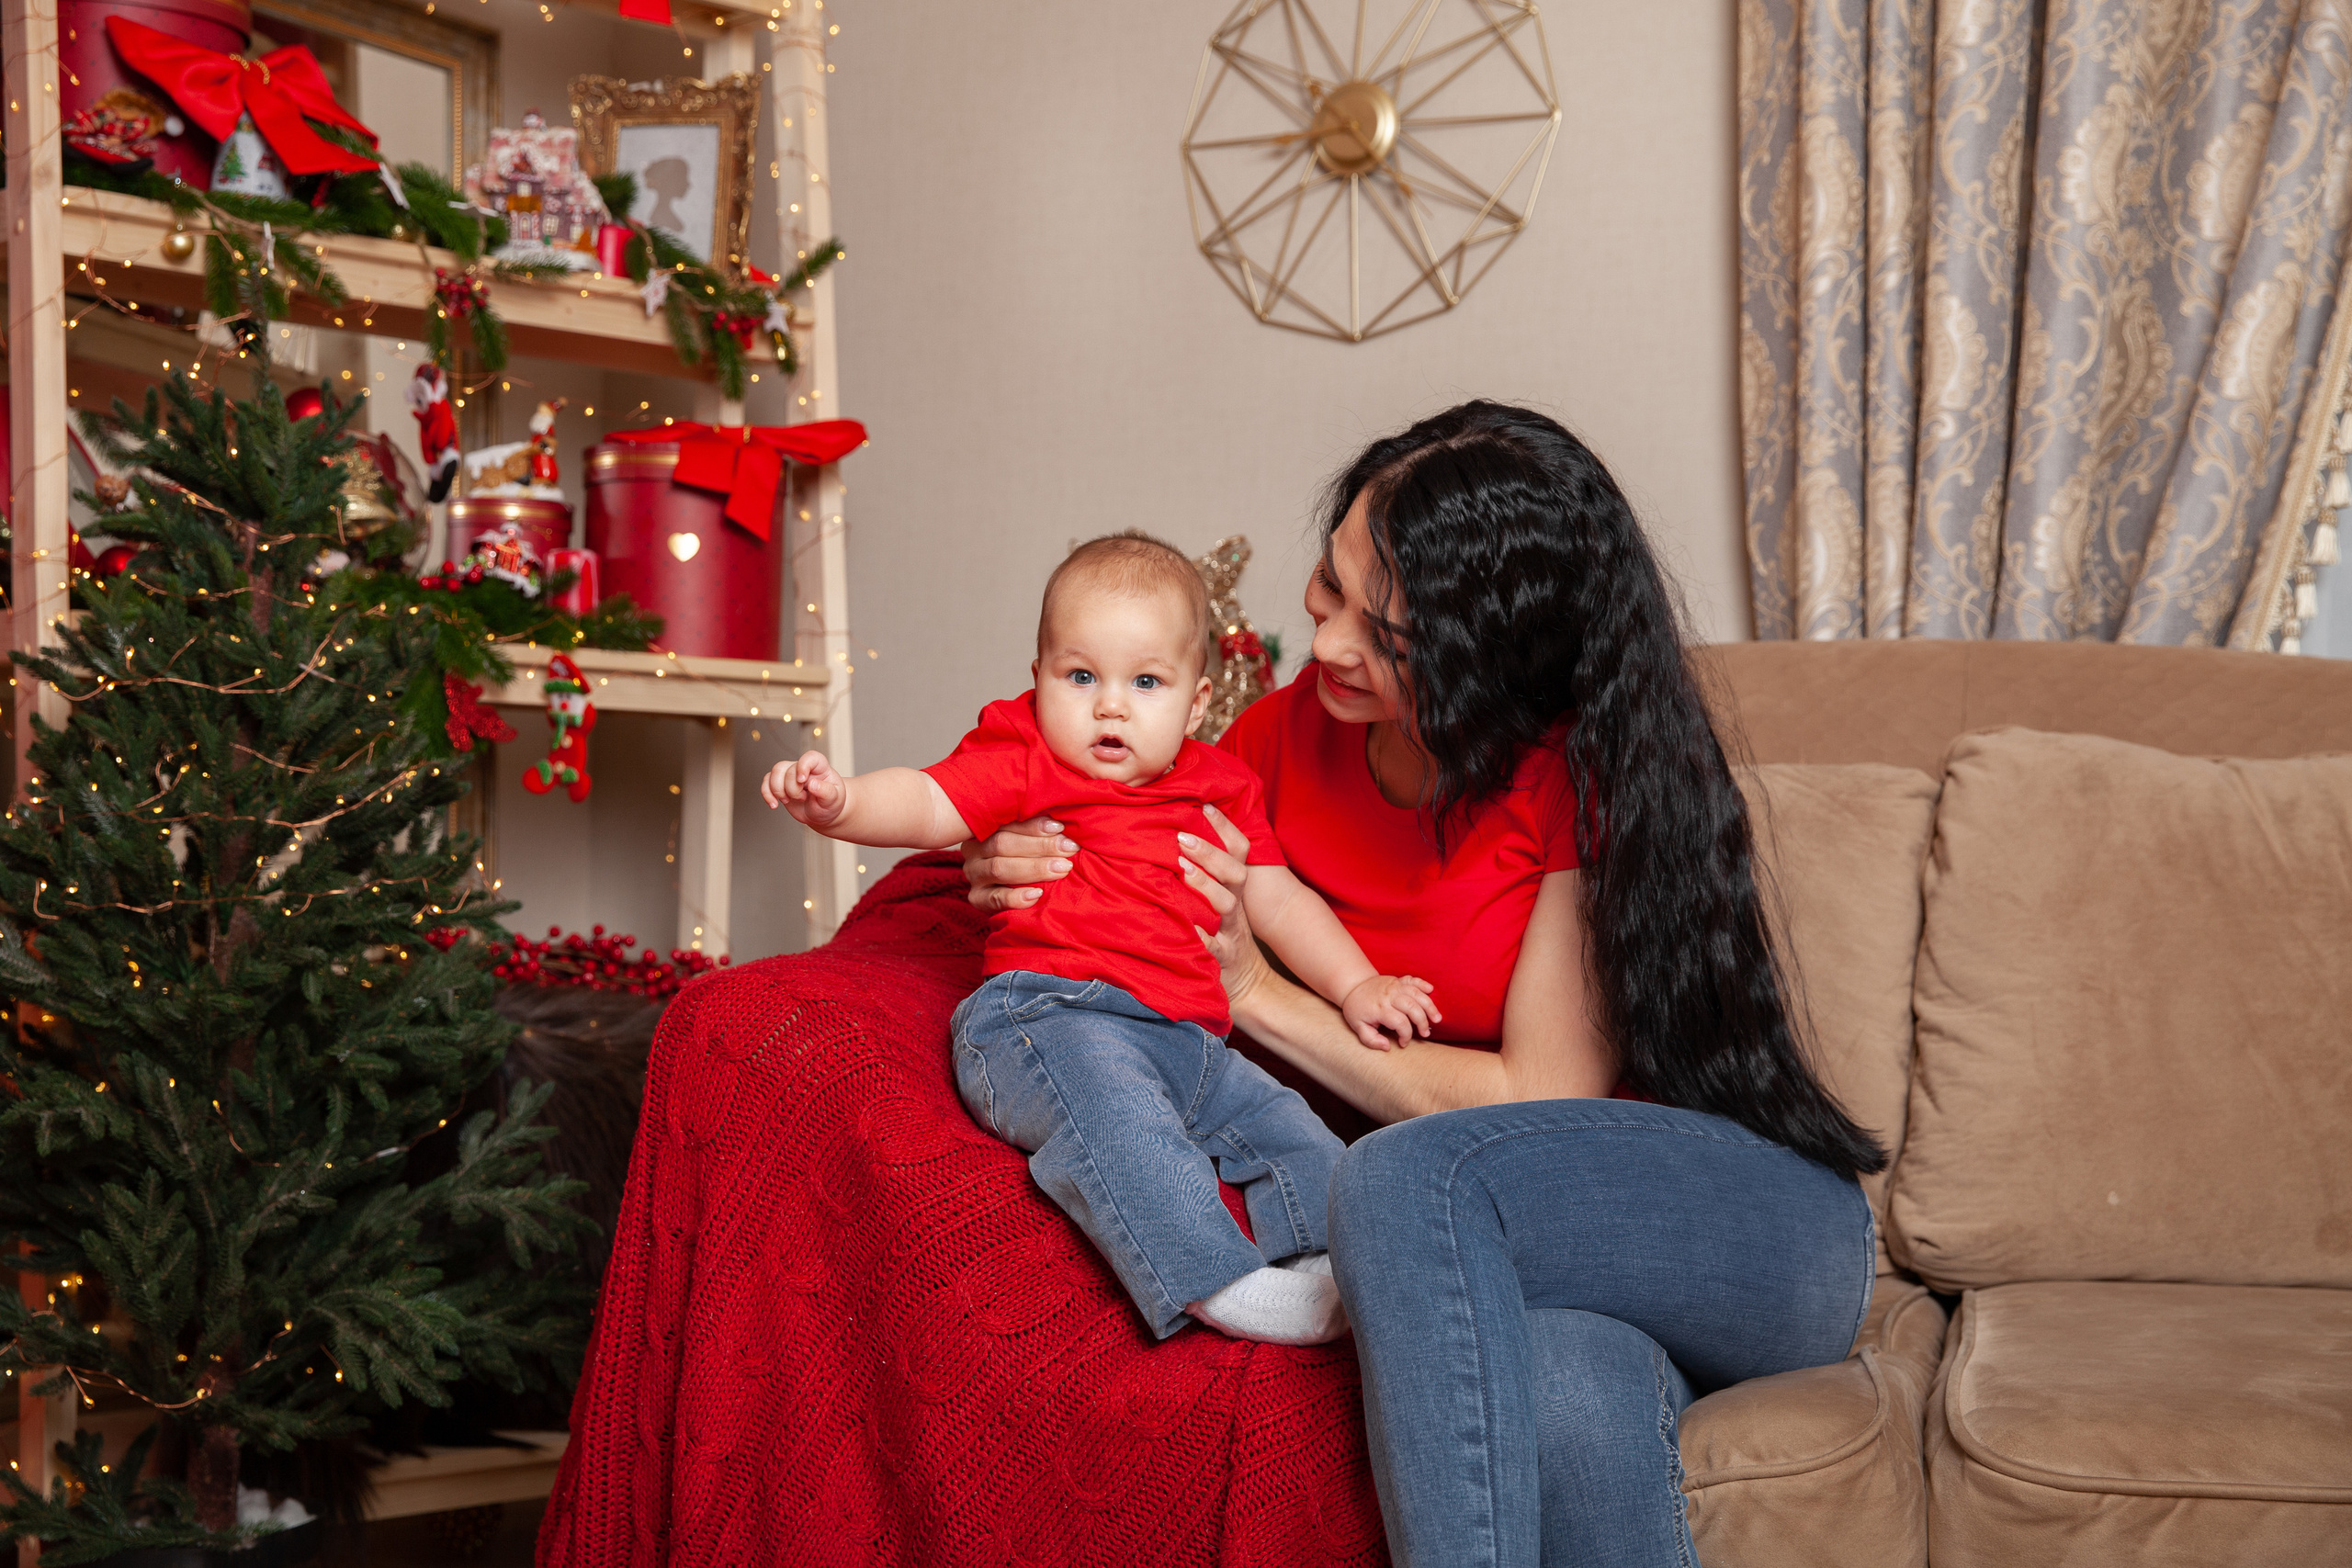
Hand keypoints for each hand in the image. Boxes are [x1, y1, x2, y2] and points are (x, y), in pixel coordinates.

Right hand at [761, 750, 846, 829]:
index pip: (810, 757)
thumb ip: (826, 791)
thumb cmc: (830, 804)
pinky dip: (767, 794)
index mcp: (820, 768)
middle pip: (788, 769)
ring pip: (775, 772)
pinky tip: (773, 804)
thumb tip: (813, 785)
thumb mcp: (834, 799)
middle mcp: (803, 768)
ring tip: (787, 801)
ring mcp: (790, 775)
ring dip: (777, 790)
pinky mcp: (781, 784)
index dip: (803, 765)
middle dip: (791, 788)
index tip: (802, 780)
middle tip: (802, 798)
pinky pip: (767, 782)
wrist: (823, 814)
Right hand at [961, 815, 1076, 912]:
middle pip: (1002, 844)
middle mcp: (975, 850)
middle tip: (1069, 849)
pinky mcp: (976, 898)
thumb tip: (1062, 829)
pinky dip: (1016, 897)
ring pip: (999, 868)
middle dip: (1040, 846)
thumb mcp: (1027, 843)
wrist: (1010, 896)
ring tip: (1061, 869)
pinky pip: (994, 898)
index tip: (1060, 827)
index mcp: (985, 829)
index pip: (1007, 823)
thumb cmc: (1026, 860)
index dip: (1034, 825)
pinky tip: (1037, 894)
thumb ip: (1038, 834)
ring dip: (1034, 868)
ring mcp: (974, 875)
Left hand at [1181, 805, 1263, 1000]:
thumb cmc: (1222, 933)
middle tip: (1182, 837)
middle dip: (1210, 853)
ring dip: (1205, 887)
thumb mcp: (1220, 901)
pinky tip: (1187, 928)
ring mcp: (1231, 931)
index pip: (1237, 851)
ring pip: (1226, 905)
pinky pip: (1214, 947)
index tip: (1204, 806)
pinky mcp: (1223, 958)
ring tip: (1183, 871)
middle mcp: (1236, 906)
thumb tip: (1177, 839)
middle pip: (1233, 873)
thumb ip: (1206, 875)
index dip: (1225, 828)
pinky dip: (1202, 937)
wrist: (1246, 982)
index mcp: (1235, 888)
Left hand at [1341, 974, 1439, 1050]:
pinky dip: (1422, 984)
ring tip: (1437, 1018)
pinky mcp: (1397, 980)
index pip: (1400, 1023)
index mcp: (1380, 1008)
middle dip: (1422, 1022)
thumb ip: (1371, 1040)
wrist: (1353, 985)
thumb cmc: (1357, 1009)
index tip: (1404, 1043)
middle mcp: (1389, 996)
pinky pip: (1413, 980)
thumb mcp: (1358, 1027)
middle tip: (1425, 1033)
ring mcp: (1394, 986)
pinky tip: (1431, 990)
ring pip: (1416, 994)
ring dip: (1429, 1006)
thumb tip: (1387, 1046)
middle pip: (1412, 1007)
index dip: (1405, 1036)